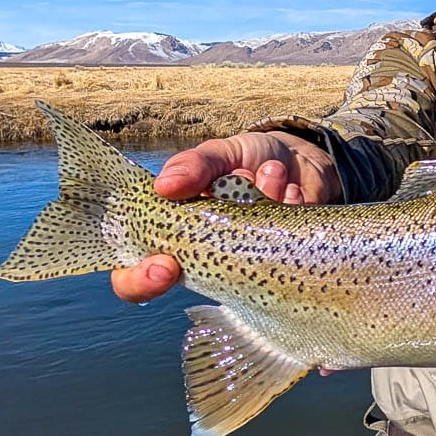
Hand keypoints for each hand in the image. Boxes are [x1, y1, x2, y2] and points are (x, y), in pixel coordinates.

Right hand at [110, 131, 340, 302]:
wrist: (302, 159)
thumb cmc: (250, 160)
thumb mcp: (219, 154)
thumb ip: (194, 165)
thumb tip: (163, 186)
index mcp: (174, 231)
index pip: (133, 273)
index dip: (139, 281)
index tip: (164, 266)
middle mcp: (204, 254)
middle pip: (182, 282)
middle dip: (199, 262)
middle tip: (222, 232)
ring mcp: (244, 262)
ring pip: (242, 258)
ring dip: (262, 201)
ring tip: (272, 171)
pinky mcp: (284, 260)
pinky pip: (285, 246)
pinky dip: (290, 206)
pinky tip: (293, 187)